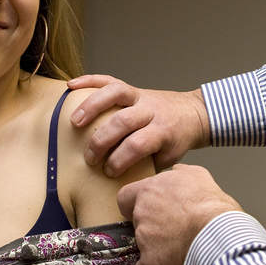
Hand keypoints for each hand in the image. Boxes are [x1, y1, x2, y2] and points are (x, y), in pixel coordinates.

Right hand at [67, 75, 210, 176]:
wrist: (194, 113)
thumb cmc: (176, 140)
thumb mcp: (170, 157)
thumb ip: (148, 166)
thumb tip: (123, 185)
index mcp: (163, 130)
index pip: (138, 144)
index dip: (120, 159)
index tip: (109, 172)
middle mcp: (151, 110)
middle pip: (123, 121)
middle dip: (102, 141)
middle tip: (90, 158)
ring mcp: (140, 96)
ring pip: (115, 93)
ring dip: (92, 106)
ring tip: (74, 122)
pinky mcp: (131, 88)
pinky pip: (109, 79)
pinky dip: (88, 80)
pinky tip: (71, 87)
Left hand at [117, 164, 241, 264]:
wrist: (219, 234)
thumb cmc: (213, 206)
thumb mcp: (199, 175)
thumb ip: (179, 173)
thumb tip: (176, 173)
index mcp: (150, 190)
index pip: (125, 196)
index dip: (135, 204)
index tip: (148, 209)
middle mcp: (141, 212)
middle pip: (137, 221)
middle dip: (151, 225)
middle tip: (173, 228)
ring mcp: (143, 238)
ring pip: (142, 244)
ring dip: (156, 246)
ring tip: (179, 245)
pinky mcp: (149, 262)